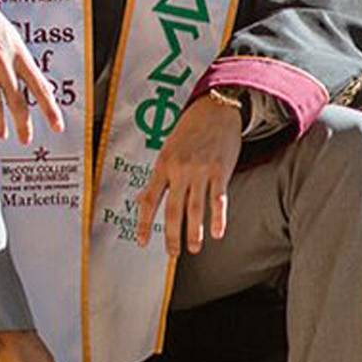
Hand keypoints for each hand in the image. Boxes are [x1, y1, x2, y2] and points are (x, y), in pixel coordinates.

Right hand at [0, 0, 63, 145]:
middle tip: (26, 139)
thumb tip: (40, 85)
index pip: (39, 86)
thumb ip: (22, 61)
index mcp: (18, 53)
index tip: (57, 126)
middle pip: (16, 100)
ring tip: (1, 134)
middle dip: (23, 123)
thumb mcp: (11, 36)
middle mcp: (2, 62)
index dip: (49, 108)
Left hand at [134, 92, 241, 258]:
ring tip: (194, 248)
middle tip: (172, 254)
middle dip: (172, 236)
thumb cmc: (190, 129)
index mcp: (163, 164)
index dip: (144, 223)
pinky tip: (217, 233)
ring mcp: (201, 171)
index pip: (150, 200)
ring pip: (196, 209)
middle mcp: (180, 169)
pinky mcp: (220, 171)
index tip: (142, 242)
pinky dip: (218, 218)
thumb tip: (141, 200)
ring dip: (195, 233)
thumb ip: (159, 175)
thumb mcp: (168, 148)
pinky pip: (218, 199)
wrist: (216, 107)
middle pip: (173, 210)